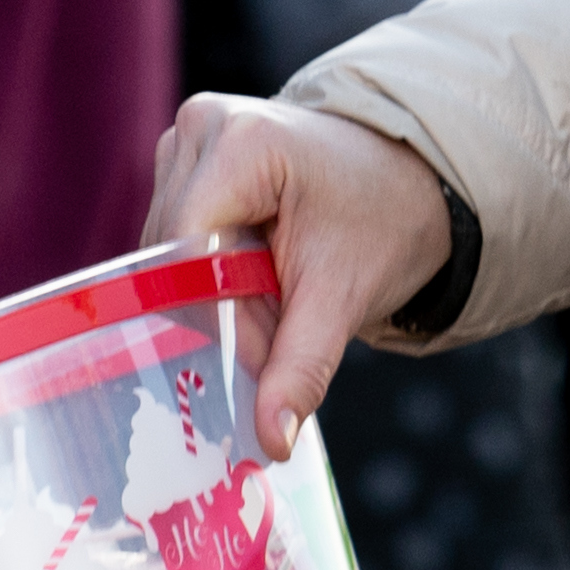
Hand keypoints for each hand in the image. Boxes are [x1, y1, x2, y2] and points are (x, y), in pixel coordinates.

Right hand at [145, 94, 458, 458]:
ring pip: (165, 255)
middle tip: (278, 326)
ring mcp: (188, 141)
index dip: (215, 307)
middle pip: (170, 253)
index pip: (185, 246)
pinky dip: (208, 276)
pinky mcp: (183, 164)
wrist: (404, 181)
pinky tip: (253, 277)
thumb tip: (270, 442)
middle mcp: (202, 128)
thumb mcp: (343, 296)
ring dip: (214, 295)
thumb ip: (301, 366)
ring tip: (276, 294)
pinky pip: (170, 243)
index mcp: (242, 141)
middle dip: (221, 307)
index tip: (261, 342)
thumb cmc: (379, 222)